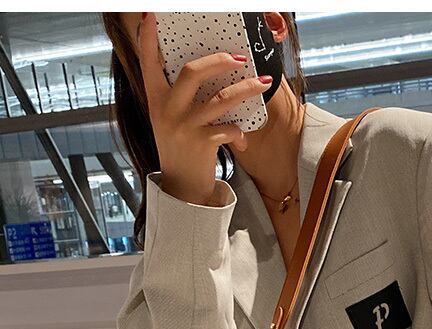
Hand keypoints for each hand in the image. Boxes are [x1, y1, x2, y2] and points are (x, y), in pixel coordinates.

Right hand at [136, 11, 272, 205]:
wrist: (182, 188)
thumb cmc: (181, 149)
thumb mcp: (170, 120)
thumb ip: (179, 97)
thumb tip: (206, 71)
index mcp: (155, 99)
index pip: (148, 62)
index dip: (148, 38)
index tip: (150, 14)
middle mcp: (167, 110)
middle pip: (192, 72)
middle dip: (219, 61)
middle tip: (238, 58)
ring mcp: (184, 126)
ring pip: (221, 99)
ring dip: (246, 89)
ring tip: (263, 83)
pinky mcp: (202, 143)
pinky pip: (229, 128)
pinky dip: (241, 133)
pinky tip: (243, 140)